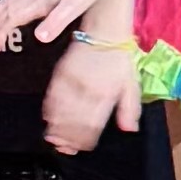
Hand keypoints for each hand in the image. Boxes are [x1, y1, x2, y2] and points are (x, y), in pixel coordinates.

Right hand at [40, 34, 145, 154]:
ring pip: (61, 111)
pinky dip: (49, 110)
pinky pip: (52, 96)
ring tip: (55, 140)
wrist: (104, 31)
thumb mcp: (131, 85)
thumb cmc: (119, 59)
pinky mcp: (61, 73)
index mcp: (106, 95)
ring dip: (57, 128)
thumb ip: (130, 109)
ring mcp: (73, 81)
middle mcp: (88, 90)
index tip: (81, 148)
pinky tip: (48, 119)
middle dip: (68, 138)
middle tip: (65, 148)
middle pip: (74, 122)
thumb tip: (128, 129)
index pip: (92, 125)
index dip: (85, 140)